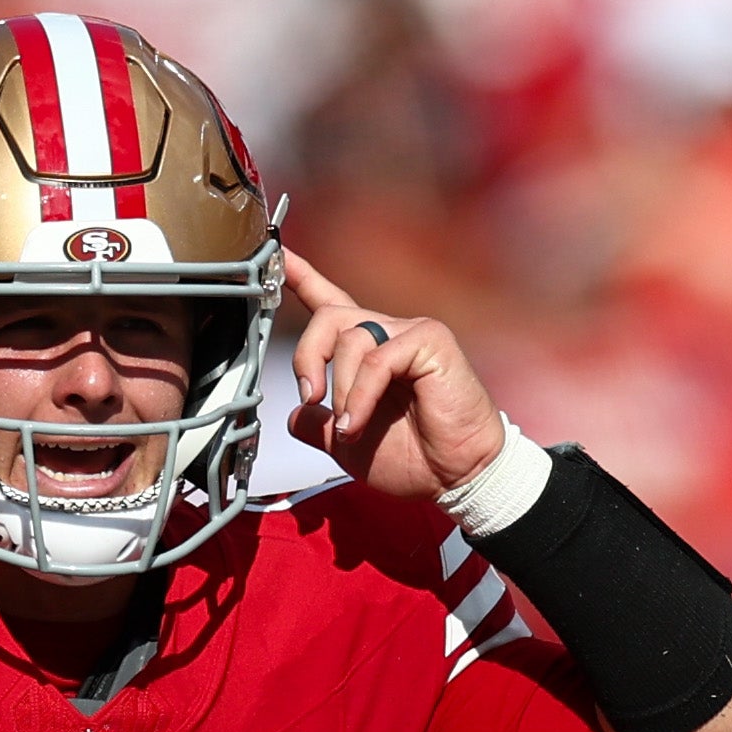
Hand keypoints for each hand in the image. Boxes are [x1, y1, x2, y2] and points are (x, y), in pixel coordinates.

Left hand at [281, 247, 510, 500]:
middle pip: (330, 315)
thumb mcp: (347, 445)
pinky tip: (359, 422)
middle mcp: (388, 334)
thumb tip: (295, 415)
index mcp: (368, 352)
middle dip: (307, 357)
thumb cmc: (415, 460)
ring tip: (351, 427)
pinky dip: (361, 396)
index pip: (330, 302)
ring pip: (351, 338)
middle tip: (310, 399)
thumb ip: (319, 425)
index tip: (278, 254)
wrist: (454, 478)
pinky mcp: (430, 342)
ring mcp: (410, 333)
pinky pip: (377, 359)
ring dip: (342, 391)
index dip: (302, 276)